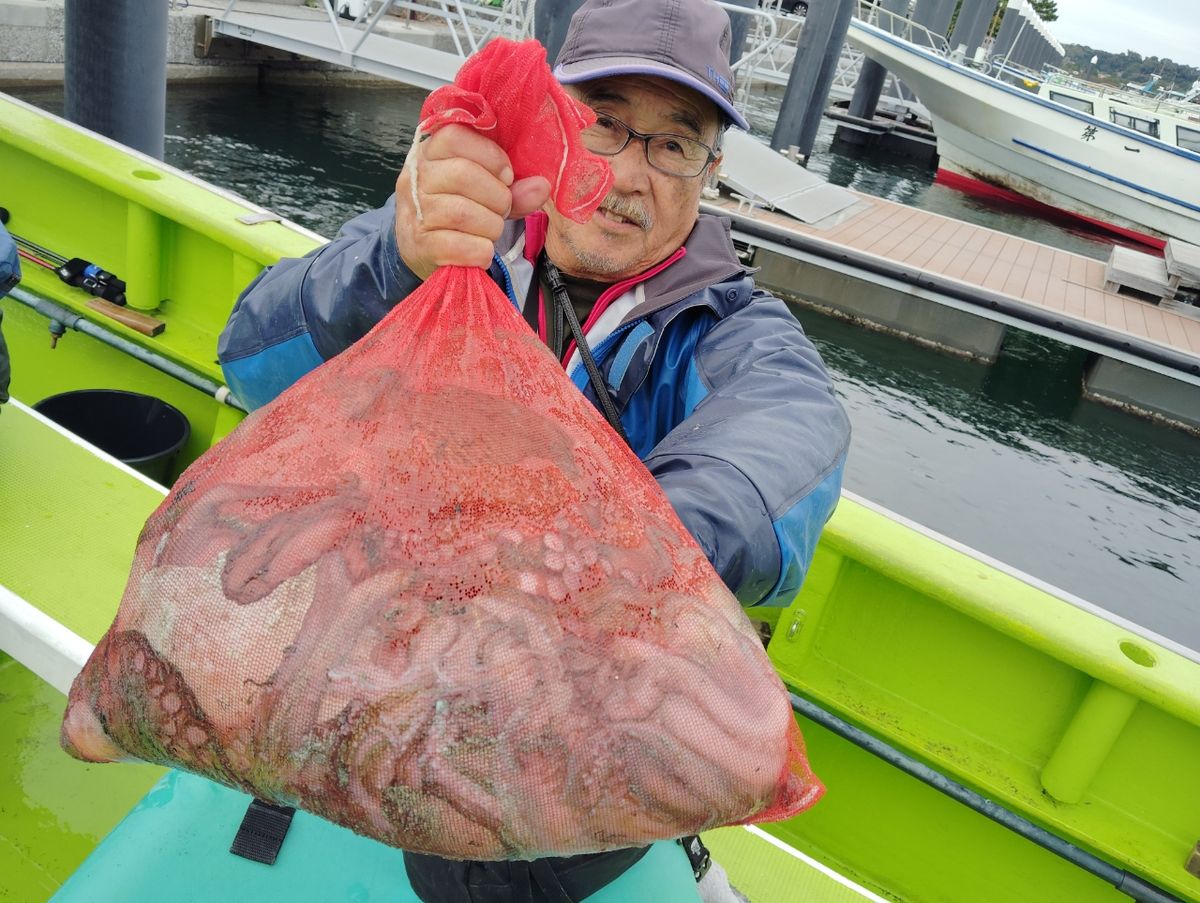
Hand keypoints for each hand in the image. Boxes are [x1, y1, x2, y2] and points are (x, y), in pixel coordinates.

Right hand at [395, 124, 550, 279]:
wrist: (422, 248)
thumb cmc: (458, 209)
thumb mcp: (485, 190)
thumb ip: (513, 187)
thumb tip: (541, 186)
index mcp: (430, 153)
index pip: (455, 137)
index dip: (490, 155)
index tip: (506, 176)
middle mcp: (416, 178)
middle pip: (462, 174)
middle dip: (496, 196)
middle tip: (502, 208)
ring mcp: (415, 212)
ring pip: (462, 212)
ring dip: (491, 225)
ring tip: (492, 229)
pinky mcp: (420, 245)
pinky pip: (458, 245)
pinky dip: (480, 250)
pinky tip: (483, 250)